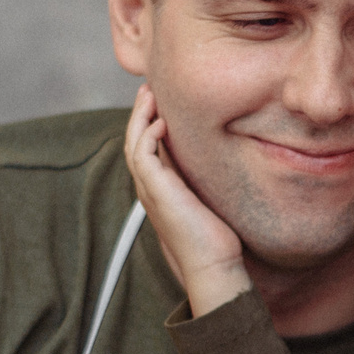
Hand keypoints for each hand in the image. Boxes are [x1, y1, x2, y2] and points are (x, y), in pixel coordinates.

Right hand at [124, 86, 251, 315]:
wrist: (212, 264)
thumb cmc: (215, 238)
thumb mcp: (208, 199)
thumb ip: (204, 180)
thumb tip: (220, 159)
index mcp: (160, 188)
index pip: (146, 147)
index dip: (148, 122)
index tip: (159, 101)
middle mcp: (150, 188)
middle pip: (134, 140)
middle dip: (140, 112)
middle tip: (148, 89)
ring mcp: (150, 190)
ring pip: (133, 144)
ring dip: (140, 117)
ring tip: (149, 95)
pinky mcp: (156, 192)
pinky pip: (142, 156)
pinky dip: (148, 135)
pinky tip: (161, 122)